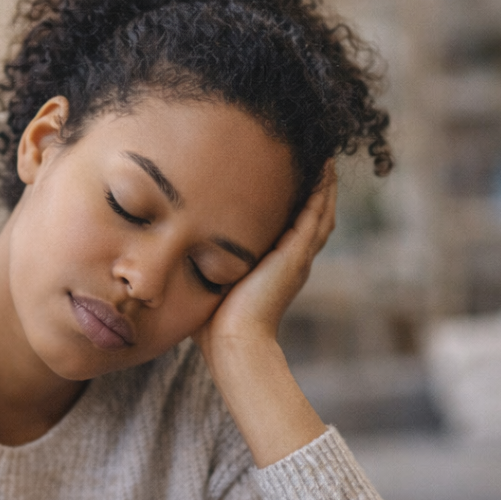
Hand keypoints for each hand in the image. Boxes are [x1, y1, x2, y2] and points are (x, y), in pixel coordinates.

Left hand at [196, 161, 336, 361]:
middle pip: (315, 216)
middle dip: (317, 188)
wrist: (232, 342)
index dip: (297, 203)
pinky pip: (315, 215)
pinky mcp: (295, 255)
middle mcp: (292, 260)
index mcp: (275, 267)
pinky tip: (322, 169)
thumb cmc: (213, 324)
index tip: (289, 177)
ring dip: (323, 185)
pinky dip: (320, 192)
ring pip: (320, 212)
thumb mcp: (210, 283)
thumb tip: (174, 252)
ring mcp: (297, 257)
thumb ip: (202, 265)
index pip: (294, 228)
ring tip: (326, 157)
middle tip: (319, 158)